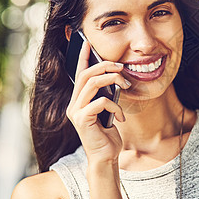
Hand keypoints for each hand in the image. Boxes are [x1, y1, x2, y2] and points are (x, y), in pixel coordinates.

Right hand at [66, 41, 129, 164]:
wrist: (106, 156)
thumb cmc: (107, 134)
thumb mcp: (108, 109)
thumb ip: (105, 94)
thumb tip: (115, 77)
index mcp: (79, 99)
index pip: (79, 73)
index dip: (83, 57)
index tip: (88, 42)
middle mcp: (74, 104)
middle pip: (86, 74)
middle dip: (105, 66)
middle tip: (121, 67)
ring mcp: (76, 111)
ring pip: (92, 83)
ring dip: (112, 80)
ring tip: (125, 84)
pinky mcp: (82, 120)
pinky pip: (100, 101)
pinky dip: (115, 105)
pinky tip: (121, 116)